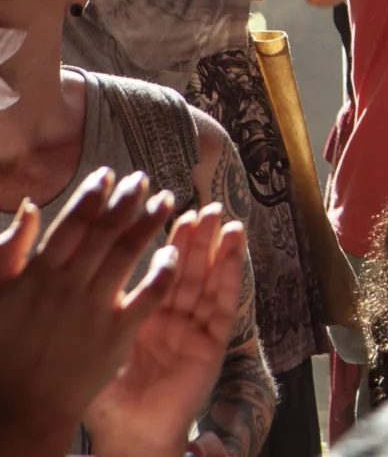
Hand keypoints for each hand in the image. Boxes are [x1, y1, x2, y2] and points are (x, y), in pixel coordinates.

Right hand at [0, 171, 181, 452]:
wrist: (20, 408)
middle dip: (127, 200)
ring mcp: (97, 308)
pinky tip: (176, 250)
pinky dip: (164, 268)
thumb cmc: (1, 351)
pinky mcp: (119, 333)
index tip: (109, 174)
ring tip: (167, 201)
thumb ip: (9, 252)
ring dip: (150, 223)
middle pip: (106, 232)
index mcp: (38, 274)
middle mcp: (70, 285)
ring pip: (129, 253)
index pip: (72, 223)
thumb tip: (31, 207)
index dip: (93, 195)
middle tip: (144, 179)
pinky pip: (150, 294)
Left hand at [83, 205, 248, 456]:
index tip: (159, 206)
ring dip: (215, 249)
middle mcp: (170, 317)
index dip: (158, 238)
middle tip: (197, 205)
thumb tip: (75, 267)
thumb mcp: (91, 342)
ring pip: (206, 280)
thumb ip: (92, 306)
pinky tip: (233, 251)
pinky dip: (229, 275)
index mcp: (139, 315)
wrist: (129, 431)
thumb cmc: (102, 396)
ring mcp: (193, 328)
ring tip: (223, 219)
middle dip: (191, 237)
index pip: (152, 269)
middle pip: (183, 269)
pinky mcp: (212, 342)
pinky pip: (223, 304)